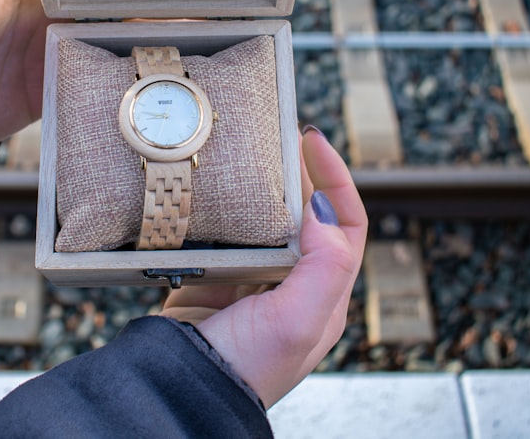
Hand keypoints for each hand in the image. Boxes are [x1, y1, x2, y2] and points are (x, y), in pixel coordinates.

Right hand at [160, 127, 367, 407]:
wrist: (183, 392)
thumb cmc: (246, 369)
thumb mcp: (299, 322)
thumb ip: (324, 266)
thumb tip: (324, 208)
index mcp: (322, 296)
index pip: (346, 224)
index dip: (337, 178)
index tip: (313, 140)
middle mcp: (291, 286)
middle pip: (304, 215)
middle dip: (295, 174)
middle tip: (276, 137)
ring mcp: (250, 281)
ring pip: (262, 220)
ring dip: (257, 188)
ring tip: (244, 156)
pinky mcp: (212, 278)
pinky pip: (221, 232)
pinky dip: (218, 209)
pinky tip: (209, 192)